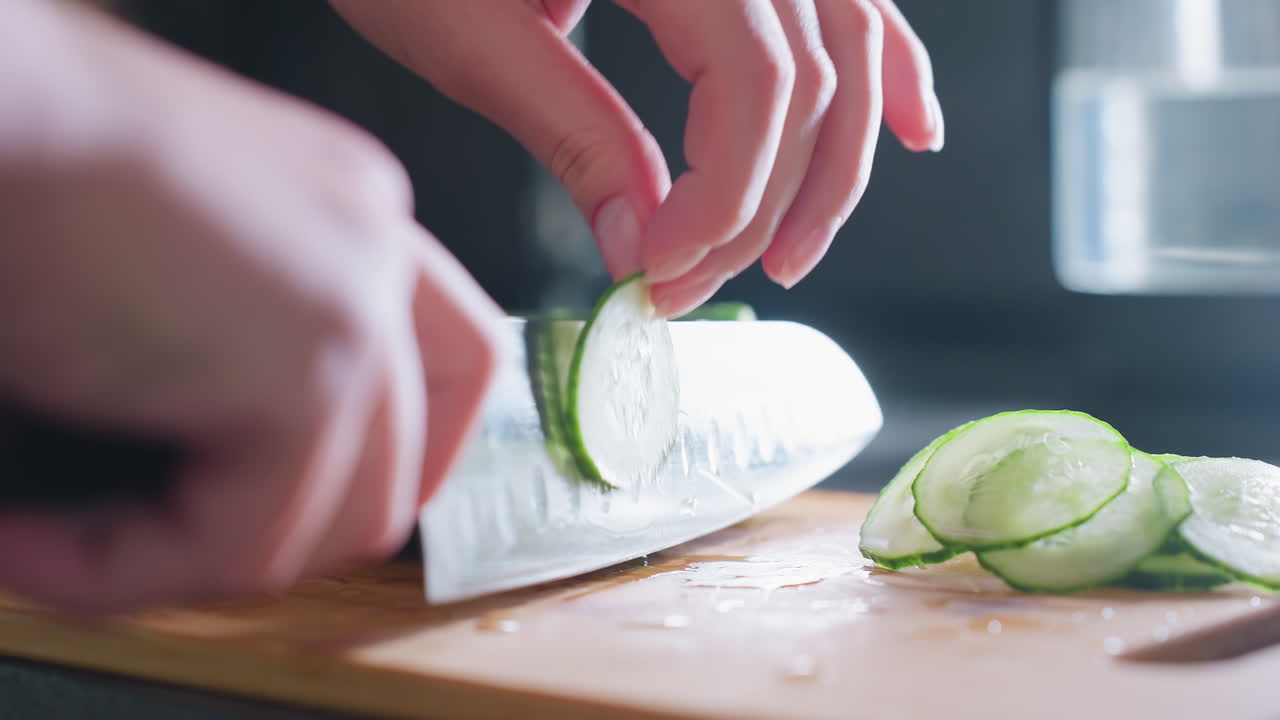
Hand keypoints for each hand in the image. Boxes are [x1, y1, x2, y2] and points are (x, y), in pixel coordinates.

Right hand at [0, 3, 503, 614]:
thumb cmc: (29, 174)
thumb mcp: (175, 261)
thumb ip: (239, 346)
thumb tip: (229, 477)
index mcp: (355, 216)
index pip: (454, 367)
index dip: (395, 468)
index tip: (301, 516)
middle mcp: (376, 248)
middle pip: (408, 460)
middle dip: (299, 539)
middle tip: (170, 550)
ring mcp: (357, 303)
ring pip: (339, 520)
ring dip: (196, 560)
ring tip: (69, 545)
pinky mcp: (307, 365)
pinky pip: (242, 539)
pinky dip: (132, 571)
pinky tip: (38, 544)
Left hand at [333, 0, 941, 314]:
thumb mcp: (469, 31)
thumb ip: (575, 137)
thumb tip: (647, 248)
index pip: (757, 85)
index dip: (725, 197)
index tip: (662, 270)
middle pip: (809, 81)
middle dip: (762, 204)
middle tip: (694, 284)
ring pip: (849, 48)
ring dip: (838, 162)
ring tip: (797, 251)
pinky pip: (851, 5)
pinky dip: (885, 67)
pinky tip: (914, 128)